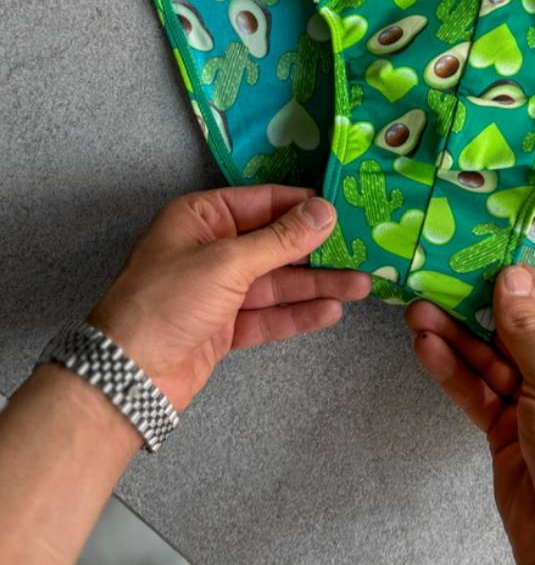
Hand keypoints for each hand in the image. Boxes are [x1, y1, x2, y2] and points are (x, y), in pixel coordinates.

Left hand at [89, 185, 370, 411]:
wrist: (127, 378)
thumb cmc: (166, 302)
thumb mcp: (228, 262)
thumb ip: (281, 239)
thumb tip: (324, 211)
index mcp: (202, 218)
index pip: (264, 203)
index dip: (305, 206)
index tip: (346, 208)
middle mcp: (212, 249)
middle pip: (276, 244)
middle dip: (318, 250)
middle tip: (362, 249)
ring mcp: (219, 290)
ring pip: (278, 282)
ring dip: (318, 285)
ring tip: (362, 284)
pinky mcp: (225, 327)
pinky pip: (269, 315)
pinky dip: (298, 314)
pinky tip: (331, 311)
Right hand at [406, 265, 534, 564]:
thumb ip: (528, 330)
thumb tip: (511, 278)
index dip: (515, 280)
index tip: (478, 263)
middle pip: (509, 326)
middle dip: (473, 307)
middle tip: (435, 286)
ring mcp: (527, 397)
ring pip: (485, 357)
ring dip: (452, 337)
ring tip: (417, 315)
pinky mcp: (501, 425)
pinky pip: (474, 389)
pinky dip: (451, 370)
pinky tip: (427, 350)